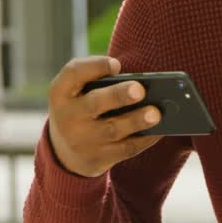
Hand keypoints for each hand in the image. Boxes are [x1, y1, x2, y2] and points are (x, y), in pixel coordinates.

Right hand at [46, 56, 162, 177]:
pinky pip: (126, 148)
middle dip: (118, 96)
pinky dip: (145, 138)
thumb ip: (99, 79)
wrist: (65, 152)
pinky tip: (160, 129)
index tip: (117, 64)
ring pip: (113, 129)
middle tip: (140, 89)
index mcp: (61, 92)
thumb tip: (142, 82)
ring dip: (137, 120)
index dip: (95, 66)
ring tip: (156, 113)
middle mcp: (68, 117)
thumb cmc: (81, 108)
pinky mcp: (98, 158)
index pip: (73, 73)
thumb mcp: (76, 91)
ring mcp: (82, 141)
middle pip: (95, 104)